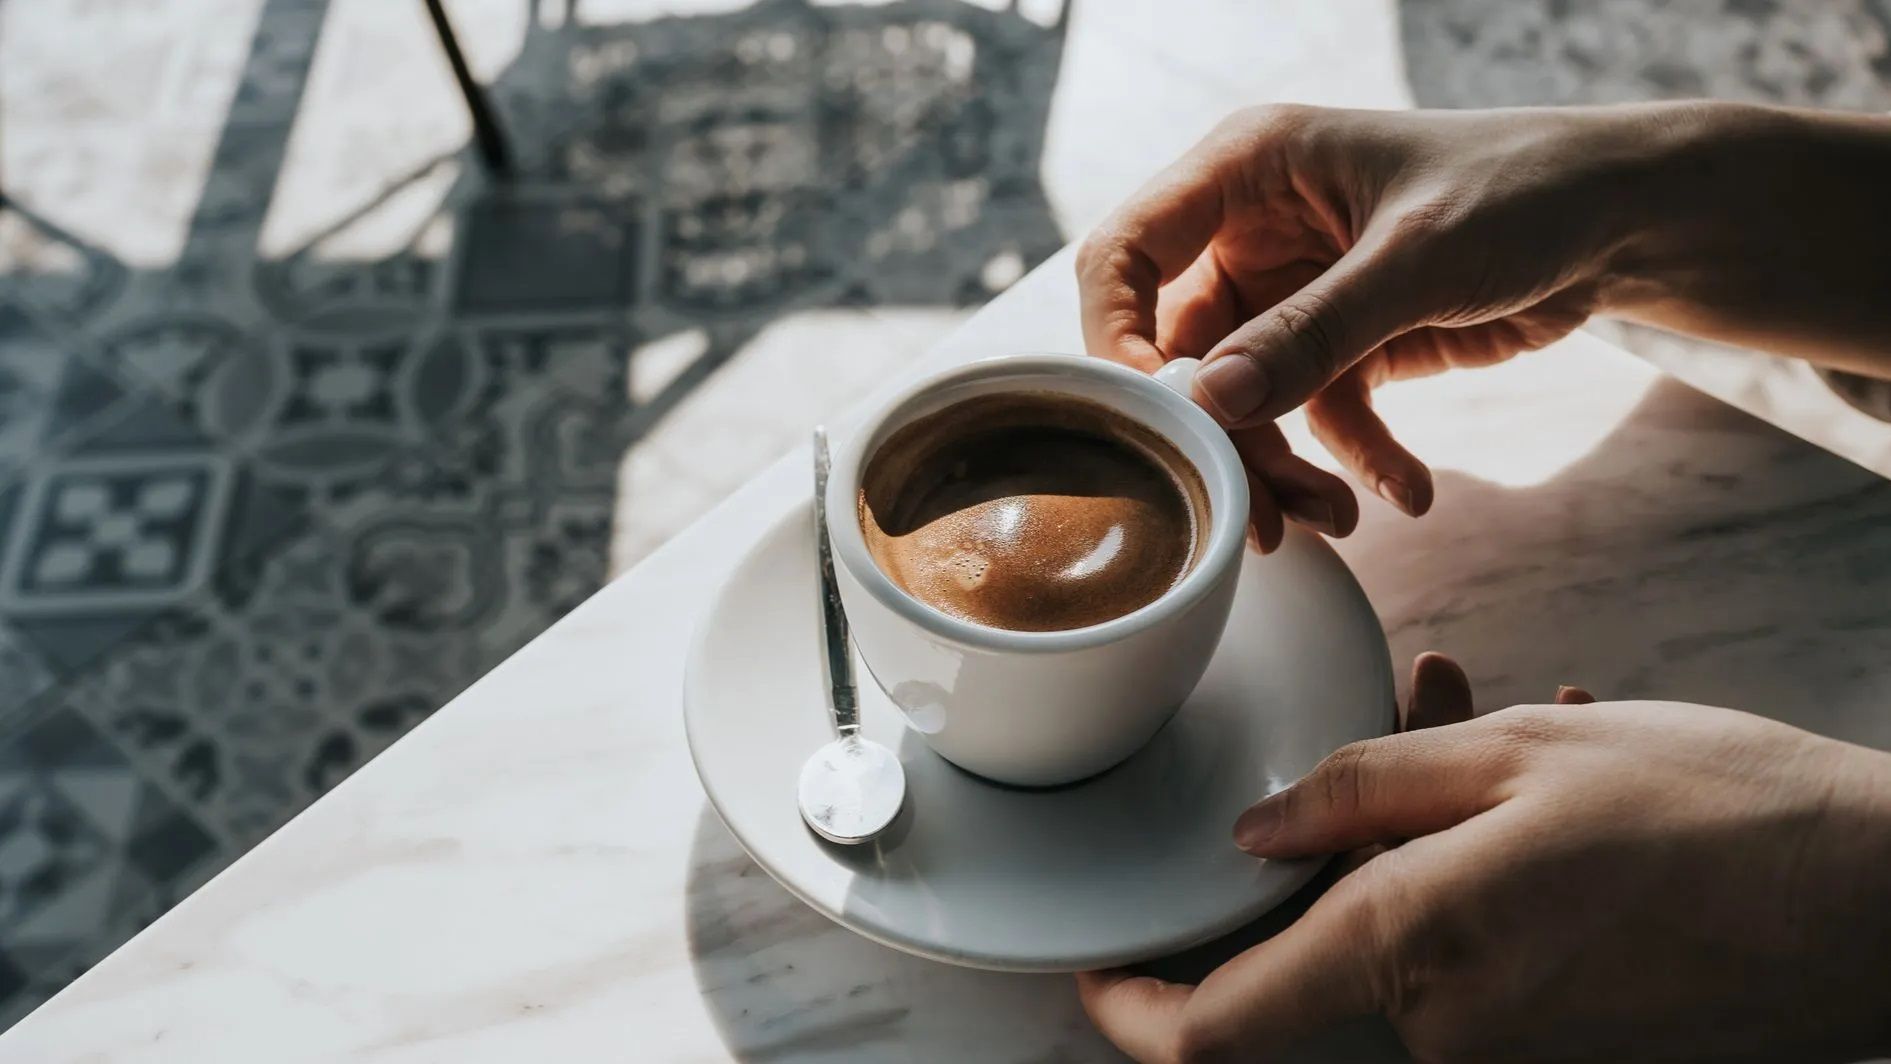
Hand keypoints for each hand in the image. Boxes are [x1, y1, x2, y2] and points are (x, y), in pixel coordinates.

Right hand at [1075, 102, 1739, 546]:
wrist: (1620, 218)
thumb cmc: (1523, 191)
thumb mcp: (1417, 258)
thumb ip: (1312, 332)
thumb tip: (1211, 407)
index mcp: (1245, 172)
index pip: (1125, 255)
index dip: (1118, 340)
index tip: (1158, 420)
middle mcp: (1251, 232)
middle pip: (1184, 351)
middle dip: (1221, 436)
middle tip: (1256, 513)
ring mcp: (1291, 294)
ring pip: (1244, 400)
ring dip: (1284, 466)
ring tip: (1337, 518)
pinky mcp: (1340, 344)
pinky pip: (1316, 418)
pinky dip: (1352, 461)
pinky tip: (1407, 493)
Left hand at [1077, 659, 1890, 1061]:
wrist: (1882, 902)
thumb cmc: (1713, 814)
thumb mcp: (1514, 757)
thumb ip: (1359, 790)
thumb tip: (1253, 835)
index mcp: (1409, 953)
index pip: (1215, 1034)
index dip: (1134, 1010)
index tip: (1099, 969)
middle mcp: (1446, 1025)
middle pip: (1322, 942)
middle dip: (1338, 835)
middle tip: (1415, 710)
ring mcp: (1506, 1043)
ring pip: (1404, 924)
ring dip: (1425, 824)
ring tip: (1497, 713)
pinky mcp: (1559, 1037)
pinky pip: (1474, 945)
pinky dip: (1479, 863)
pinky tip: (1549, 765)